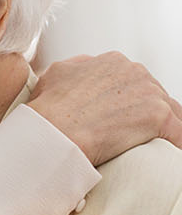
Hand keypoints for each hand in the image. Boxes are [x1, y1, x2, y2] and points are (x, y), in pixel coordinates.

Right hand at [29, 51, 181, 164]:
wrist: (51, 131)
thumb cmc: (46, 109)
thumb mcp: (55, 75)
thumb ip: (75, 69)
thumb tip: (82, 72)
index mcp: (113, 62)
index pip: (133, 81)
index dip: (128, 101)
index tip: (120, 116)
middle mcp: (135, 71)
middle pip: (153, 94)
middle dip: (145, 113)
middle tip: (133, 134)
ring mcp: (150, 93)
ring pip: (169, 112)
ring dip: (161, 128)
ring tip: (151, 145)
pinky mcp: (159, 117)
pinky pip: (178, 133)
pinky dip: (174, 144)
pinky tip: (169, 153)